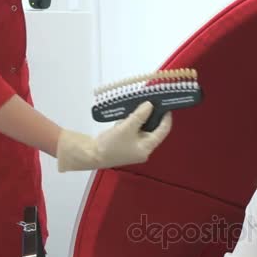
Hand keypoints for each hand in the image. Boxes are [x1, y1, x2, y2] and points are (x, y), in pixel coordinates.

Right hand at [56, 101, 171, 171]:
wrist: (91, 154)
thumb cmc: (110, 145)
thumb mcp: (126, 128)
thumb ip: (139, 116)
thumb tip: (150, 105)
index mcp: (147, 148)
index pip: (163, 131)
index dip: (166, 118)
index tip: (165, 105)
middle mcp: (143, 149)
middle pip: (154, 130)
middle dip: (152, 116)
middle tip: (153, 102)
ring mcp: (135, 147)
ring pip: (143, 129)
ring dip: (142, 118)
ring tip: (142, 105)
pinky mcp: (126, 144)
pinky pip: (134, 131)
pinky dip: (133, 122)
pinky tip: (130, 114)